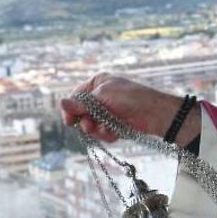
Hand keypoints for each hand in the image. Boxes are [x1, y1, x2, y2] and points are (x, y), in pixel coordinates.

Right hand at [58, 73, 199, 145]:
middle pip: (80, 113)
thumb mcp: (103, 97)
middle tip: (90, 127)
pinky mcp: (114, 125)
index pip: (75, 97)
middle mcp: (100, 97)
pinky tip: (116, 132)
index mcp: (97, 83)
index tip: (69, 121)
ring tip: (106, 129)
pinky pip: (102, 133)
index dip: (70, 110)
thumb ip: (82, 103)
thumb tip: (61, 102)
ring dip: (96, 130)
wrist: (155, 113)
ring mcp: (107, 112)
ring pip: (90, 126)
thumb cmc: (130, 97)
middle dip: (85, 122)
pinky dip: (107, 134)